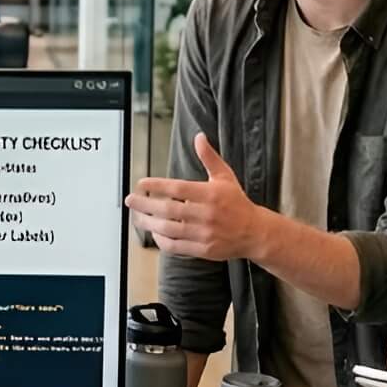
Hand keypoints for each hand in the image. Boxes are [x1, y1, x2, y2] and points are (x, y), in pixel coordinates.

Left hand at [127, 133, 260, 261]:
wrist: (255, 232)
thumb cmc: (237, 202)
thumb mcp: (225, 177)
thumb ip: (209, 158)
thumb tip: (199, 137)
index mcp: (210, 194)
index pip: (177, 189)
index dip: (156, 186)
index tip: (141, 183)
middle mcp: (206, 214)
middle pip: (168, 210)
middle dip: (145, 205)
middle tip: (131, 200)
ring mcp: (204, 233)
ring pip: (169, 229)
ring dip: (149, 223)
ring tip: (137, 217)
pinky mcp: (203, 249)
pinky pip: (176, 246)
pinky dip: (162, 240)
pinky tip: (154, 232)